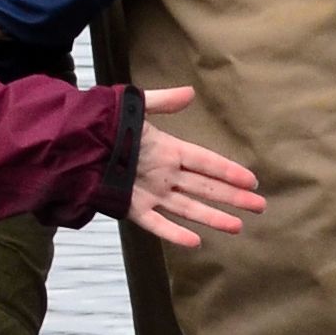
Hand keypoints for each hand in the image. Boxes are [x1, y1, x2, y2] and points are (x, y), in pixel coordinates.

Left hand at [121, 86, 264, 248]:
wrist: (76, 142)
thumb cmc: (106, 123)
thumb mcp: (135, 106)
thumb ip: (163, 101)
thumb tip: (190, 92)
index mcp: (168, 149)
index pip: (206, 161)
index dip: (229, 170)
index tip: (252, 180)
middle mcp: (165, 174)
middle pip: (206, 187)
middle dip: (233, 197)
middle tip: (260, 206)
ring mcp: (151, 192)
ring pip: (189, 207)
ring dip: (214, 216)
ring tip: (239, 226)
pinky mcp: (133, 207)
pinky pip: (157, 223)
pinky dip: (174, 233)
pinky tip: (196, 242)